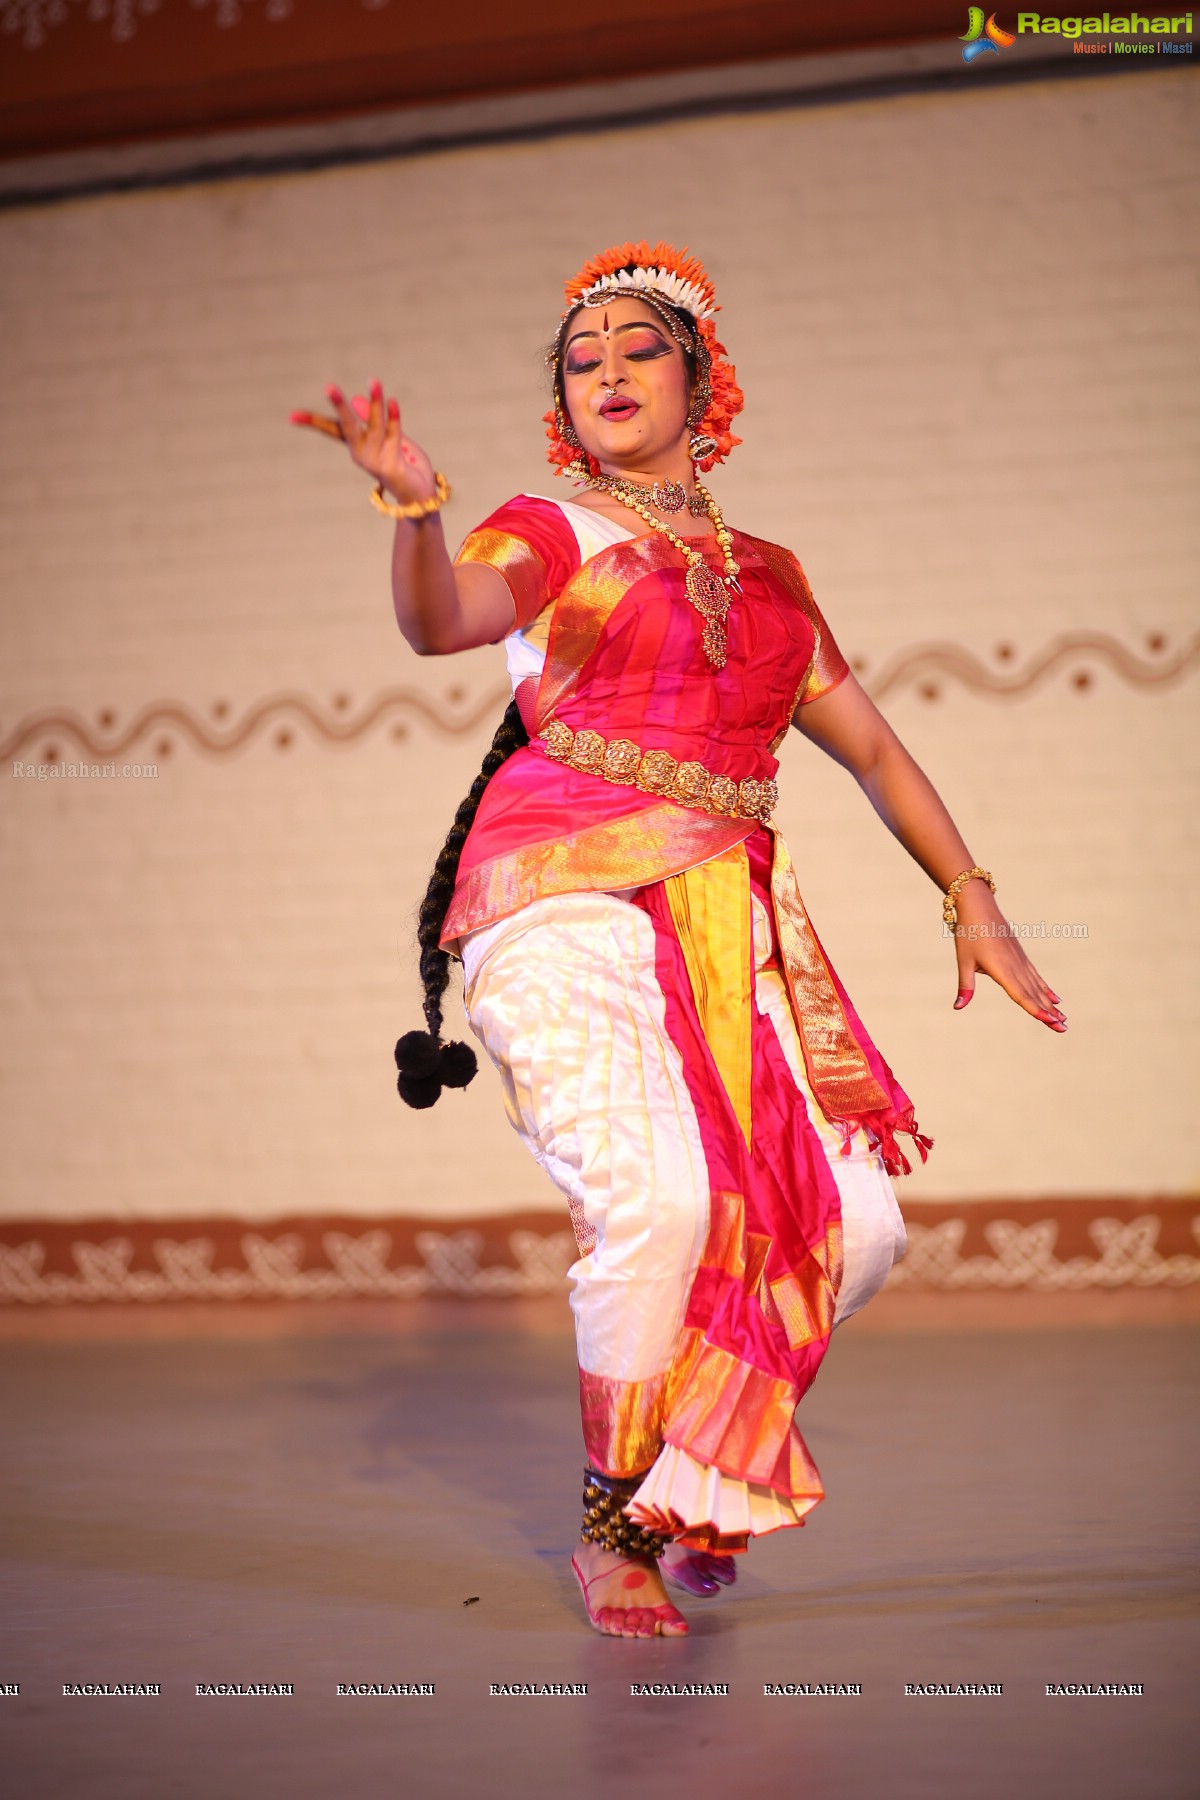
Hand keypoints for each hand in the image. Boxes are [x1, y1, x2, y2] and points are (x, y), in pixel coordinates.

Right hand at [289, 378, 436, 507]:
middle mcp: (361, 455)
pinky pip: (393, 436)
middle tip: (329, 387)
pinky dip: (394, 419)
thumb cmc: (405, 466)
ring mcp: (374, 462)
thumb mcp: (389, 438)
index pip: (332, 429)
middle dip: (339, 407)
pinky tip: (392, 402)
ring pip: (374, 427)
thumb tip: (356, 400)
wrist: (420, 498)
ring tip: (375, 381)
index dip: (312, 422)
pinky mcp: (390, 467)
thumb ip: (375, 421)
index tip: (291, 416)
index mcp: (357, 447)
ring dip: (375, 404)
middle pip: (347, 427)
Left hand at [951, 881, 1066, 1031]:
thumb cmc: (968, 934)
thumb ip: (965, 986)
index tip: (1050, 1021)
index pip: (1021, 995)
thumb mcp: (964, 960)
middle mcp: (1015, 966)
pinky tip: (1055, 999)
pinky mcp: (1021, 955)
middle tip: (1063, 1029)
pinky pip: (1036, 977)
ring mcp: (1020, 960)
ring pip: (1038, 987)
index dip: (1035, 1009)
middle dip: (1049, 1013)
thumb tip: (958, 1007)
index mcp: (1001, 969)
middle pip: (1034, 994)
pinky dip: (1046, 989)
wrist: (979, 905)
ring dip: (1051, 1004)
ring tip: (1063, 1019)